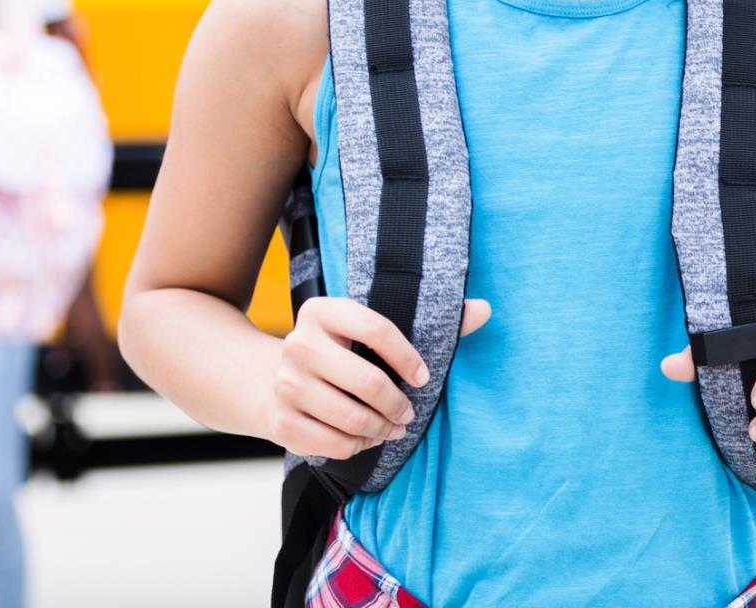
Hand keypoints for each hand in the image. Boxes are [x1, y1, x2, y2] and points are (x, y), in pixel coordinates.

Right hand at [265, 295, 489, 459]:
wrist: (270, 380)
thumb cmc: (339, 352)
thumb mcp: (370, 330)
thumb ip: (430, 320)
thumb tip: (485, 309)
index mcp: (324, 310)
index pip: (377, 329)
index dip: (408, 358)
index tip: (423, 378)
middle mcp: (299, 343)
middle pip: (368, 381)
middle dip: (399, 404)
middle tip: (410, 413)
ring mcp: (286, 384)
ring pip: (353, 418)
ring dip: (383, 429)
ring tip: (393, 427)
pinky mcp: (281, 421)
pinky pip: (335, 444)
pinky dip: (359, 446)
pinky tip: (367, 438)